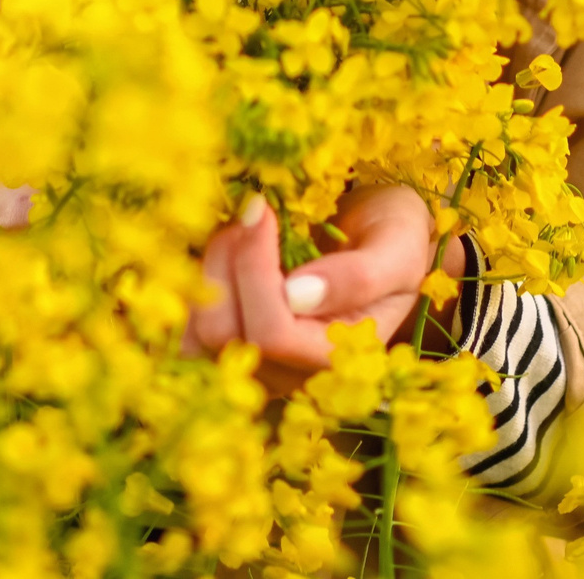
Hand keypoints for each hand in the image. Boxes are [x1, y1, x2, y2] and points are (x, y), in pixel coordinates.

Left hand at [181, 184, 454, 395]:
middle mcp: (293, 375)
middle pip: (225, 336)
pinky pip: (188, 334)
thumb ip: (358, 277)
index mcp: (338, 358)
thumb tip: (297, 295)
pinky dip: (191, 290)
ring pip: (198, 338)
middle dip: (225, 262)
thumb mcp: (395, 249)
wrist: (385, 240)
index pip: (270, 333)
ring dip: (205, 272)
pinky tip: (220, 253)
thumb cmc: (395, 238)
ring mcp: (257, 366)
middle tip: (249, 210)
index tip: (260, 208)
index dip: (254, 268)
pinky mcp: (232, 348)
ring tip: (235, 228)